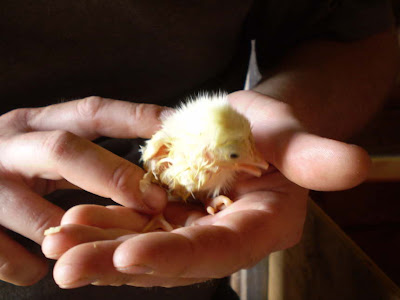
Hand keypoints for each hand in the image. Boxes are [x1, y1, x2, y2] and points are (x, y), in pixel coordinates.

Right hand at [0, 97, 166, 284]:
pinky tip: (41, 268)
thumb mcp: (42, 148)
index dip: (137, 119)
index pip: (93, 112)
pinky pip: (6, 256)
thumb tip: (149, 171)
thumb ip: (85, 156)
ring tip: (100, 248)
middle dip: (114, 177)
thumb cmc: (10, 169)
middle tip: (156, 202)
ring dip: (77, 236)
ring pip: (39, 216)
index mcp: (35, 124)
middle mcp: (9, 146)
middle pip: (64, 151)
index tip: (177, 129)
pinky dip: (31, 267)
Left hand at [41, 91, 370, 287]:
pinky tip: (72, 220)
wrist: (249, 129)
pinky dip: (103, 225)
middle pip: (170, 259)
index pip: (217, 249)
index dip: (176, 255)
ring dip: (99, 247)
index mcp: (259, 227)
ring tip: (58, 242)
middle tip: (67, 264)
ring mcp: (192, 231)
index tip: (129, 254)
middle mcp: (222, 238)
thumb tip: (354, 164)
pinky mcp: (170, 218)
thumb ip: (315, 156)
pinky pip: (133, 226)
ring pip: (143, 247)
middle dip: (118, 263)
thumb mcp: (293, 137)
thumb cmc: (274, 131)